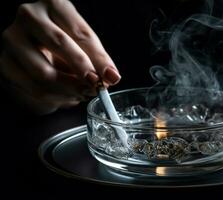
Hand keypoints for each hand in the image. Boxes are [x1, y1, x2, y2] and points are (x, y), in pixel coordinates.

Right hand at [0, 0, 119, 113]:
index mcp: (52, 4)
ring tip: (82, 93)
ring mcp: (11, 39)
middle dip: (82, 72)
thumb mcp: (81, 41)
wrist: (31, 43)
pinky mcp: (4, 64)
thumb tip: (111, 77)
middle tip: (96, 87)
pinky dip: (54, 99)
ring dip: (69, 90)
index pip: (79, 32)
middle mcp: (28, 16)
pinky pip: (32, 89)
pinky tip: (65, 96)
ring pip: (43, 73)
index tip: (111, 78)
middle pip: (59, 46)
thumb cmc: (61, 39)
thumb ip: (96, 57)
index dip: (98, 59)